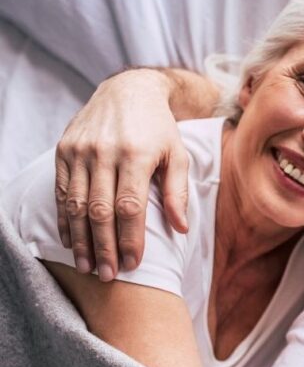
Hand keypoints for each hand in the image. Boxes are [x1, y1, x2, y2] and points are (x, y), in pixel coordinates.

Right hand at [54, 69, 189, 279]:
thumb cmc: (160, 129)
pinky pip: (62, 191)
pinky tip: (71, 241)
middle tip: (109, 276)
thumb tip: (180, 229)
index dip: (130, 238)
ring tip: (88, 267)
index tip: (133, 264)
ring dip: (81, 239)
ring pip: (76, 204)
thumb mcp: (178, 155)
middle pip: (100, 210)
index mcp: (135, 154)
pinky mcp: (64, 150)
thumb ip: (177, 192)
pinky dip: (65, 218)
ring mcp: (80, 151)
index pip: (129, 207)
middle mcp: (104, 152)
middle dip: (104, 247)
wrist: (128, 90)